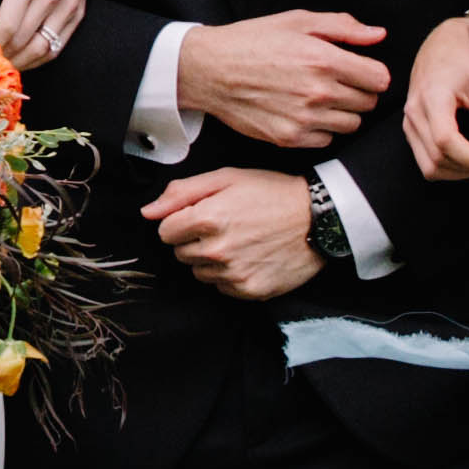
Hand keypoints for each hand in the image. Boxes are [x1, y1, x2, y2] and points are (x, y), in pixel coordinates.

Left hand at [0, 0, 90, 66]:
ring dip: (21, 63)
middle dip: (1, 58)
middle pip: (22, 40)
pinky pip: (58, 46)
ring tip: (3, 66)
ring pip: (42, 48)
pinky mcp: (78, 12)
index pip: (6, 25)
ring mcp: (67, 5)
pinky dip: (39, 58)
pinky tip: (24, 59)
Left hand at [145, 167, 323, 301]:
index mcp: (207, 218)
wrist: (319, 219)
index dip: (181, 220)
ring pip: (199, 272)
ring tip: (239, 240)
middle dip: (194, 239)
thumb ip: (182, 192)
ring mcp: (233, 273)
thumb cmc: (273, 193)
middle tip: (224, 225)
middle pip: (180, 253)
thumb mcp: (227, 178)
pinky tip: (249, 256)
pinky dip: (229, 275)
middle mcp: (217, 250)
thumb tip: (148, 211)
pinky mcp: (249, 290)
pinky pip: (221, 287)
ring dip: (210, 259)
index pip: (165, 231)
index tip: (201, 214)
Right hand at [175, 10, 385, 150]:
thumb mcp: (297, 21)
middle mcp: (318, 92)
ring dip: (343, 112)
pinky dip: (322, 129)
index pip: (380, 79)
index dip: (372, 72)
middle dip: (359, 91)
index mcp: (324, 60)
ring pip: (352, 124)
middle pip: (369, 103)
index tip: (360, 70)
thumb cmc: (252, 41)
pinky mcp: (289, 138)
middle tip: (337, 81)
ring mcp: (304, 119)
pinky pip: (327, 140)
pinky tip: (304, 112)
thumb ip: (343, 27)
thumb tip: (377, 36)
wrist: (210, 70)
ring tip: (320, 97)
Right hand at [403, 10, 468, 183]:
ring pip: (429, 167)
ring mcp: (409, 123)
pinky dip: (448, 168)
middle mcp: (414, 113)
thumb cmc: (462, 60)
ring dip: (459, 172)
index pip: (445, 141)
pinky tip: (468, 158)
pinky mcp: (410, 130)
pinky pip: (426, 161)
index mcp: (432, 98)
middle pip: (437, 159)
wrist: (441, 46)